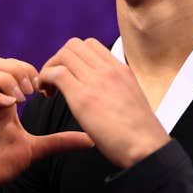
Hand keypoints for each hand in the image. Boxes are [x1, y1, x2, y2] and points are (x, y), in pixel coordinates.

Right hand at [0, 56, 93, 192]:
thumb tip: (90, 140)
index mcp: (1, 99)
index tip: (42, 87)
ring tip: (22, 98)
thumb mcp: (35, 149)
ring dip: (6, 80)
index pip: (10, 65)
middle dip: (17, 68)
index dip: (27, 68)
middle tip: (33, 89)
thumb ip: (59, 141)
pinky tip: (11, 107)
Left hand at [38, 38, 169, 168]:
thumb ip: (116, 86)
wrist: (147, 148)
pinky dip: (45, 79)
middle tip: (55, 81)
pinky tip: (48, 94)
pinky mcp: (83, 97)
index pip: (90, 44)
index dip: (74, 56)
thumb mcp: (131, 96)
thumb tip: (102, 90)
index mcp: (120, 69)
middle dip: (58, 59)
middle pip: (73, 45)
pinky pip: (56, 73)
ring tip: (49, 89)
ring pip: (63, 55)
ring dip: (49, 68)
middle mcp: (108, 69)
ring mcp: (96, 81)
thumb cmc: (140, 132)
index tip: (69, 74)